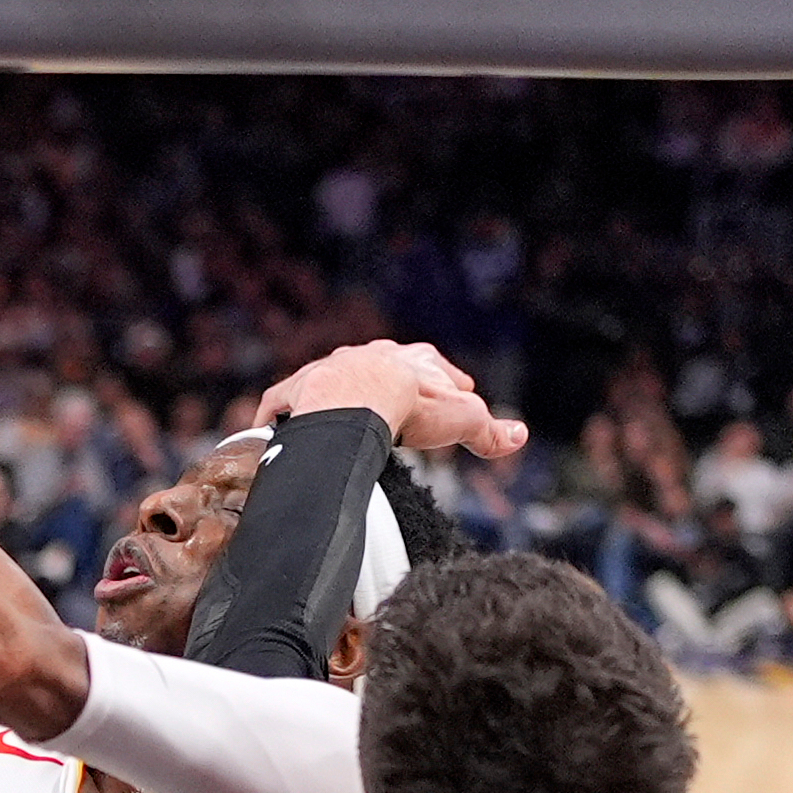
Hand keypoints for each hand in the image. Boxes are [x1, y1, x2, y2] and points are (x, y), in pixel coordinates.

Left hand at [253, 340, 526, 458]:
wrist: (356, 401)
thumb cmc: (410, 407)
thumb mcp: (461, 420)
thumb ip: (489, 431)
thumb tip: (520, 436)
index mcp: (410, 360)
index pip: (434, 367)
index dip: (445, 382)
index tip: (454, 393)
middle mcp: (366, 356)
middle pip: (383, 366)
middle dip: (390, 381)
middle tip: (398, 402)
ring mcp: (328, 370)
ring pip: (334, 377)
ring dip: (338, 393)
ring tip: (341, 413)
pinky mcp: (296, 390)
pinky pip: (282, 401)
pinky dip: (279, 413)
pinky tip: (272, 423)